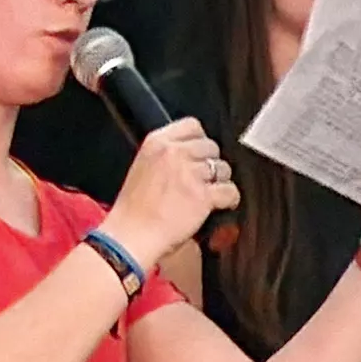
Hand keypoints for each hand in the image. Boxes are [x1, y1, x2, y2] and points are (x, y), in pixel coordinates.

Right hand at [112, 116, 239, 268]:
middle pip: (211, 146)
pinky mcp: (203, 196)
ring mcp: (190, 173)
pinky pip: (230, 191)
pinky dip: (230, 200)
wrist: (130, 236)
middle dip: (210, 163)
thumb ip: (165, 156)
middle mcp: (174, 153)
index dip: (200, 141)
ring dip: (220, 181)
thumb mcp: (142, 168)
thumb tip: (189, 155)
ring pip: (223, 168)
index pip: (192, 125)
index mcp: (156, 142)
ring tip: (211, 193)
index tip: (200, 153)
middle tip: (203, 178)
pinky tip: (222, 205)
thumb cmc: (132, 211)